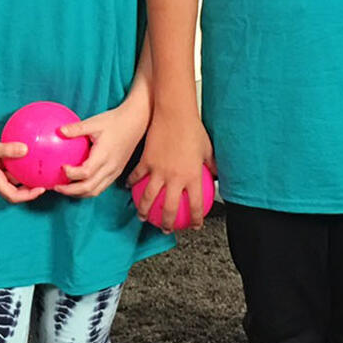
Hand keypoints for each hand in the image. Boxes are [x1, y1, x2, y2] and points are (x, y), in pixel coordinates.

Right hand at [0, 125, 42, 203]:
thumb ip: (8, 149)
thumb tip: (26, 149)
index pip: (13, 196)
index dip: (28, 196)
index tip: (41, 189)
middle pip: (16, 189)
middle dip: (30, 187)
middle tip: (44, 180)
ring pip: (13, 176)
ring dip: (25, 175)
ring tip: (39, 168)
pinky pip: (10, 164)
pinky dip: (19, 161)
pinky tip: (28, 152)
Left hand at [53, 98, 146, 197]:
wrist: (136, 122)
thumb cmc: (114, 121)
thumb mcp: (94, 122)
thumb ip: (76, 128)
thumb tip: (58, 131)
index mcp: (104, 156)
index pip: (85, 173)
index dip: (71, 174)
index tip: (61, 167)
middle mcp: (110, 167)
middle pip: (89, 188)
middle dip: (71, 191)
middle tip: (56, 187)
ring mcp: (115, 172)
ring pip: (96, 191)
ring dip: (79, 194)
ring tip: (65, 189)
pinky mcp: (117, 172)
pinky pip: (102, 187)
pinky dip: (88, 190)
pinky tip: (79, 185)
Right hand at [128, 108, 214, 229]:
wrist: (174, 113)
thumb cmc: (193, 128)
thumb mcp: (207, 149)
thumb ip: (210, 165)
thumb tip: (214, 175)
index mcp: (192, 177)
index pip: (195, 206)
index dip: (196, 219)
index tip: (195, 225)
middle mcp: (174, 178)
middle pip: (168, 209)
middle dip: (165, 224)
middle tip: (164, 229)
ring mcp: (158, 171)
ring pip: (148, 198)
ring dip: (144, 210)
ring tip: (142, 216)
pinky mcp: (145, 161)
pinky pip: (137, 176)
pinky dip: (131, 183)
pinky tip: (128, 186)